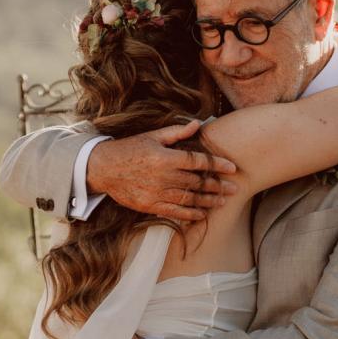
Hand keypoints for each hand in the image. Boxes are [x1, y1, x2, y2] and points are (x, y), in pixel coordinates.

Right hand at [87, 120, 236, 221]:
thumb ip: (176, 132)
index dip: (217, 164)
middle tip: (235, 187)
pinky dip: (190, 214)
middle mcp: (163, 176)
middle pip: (197, 182)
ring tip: (223, 201)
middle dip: (218, 185)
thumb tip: (198, 124)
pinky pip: (175, 212)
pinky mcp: (150, 205)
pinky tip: (202, 214)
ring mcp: (156, 193)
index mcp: (165, 156)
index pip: (198, 161)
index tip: (232, 168)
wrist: (102, 168)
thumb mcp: (152, 136)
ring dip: (209, 201)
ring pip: (190, 199)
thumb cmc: (129, 149)